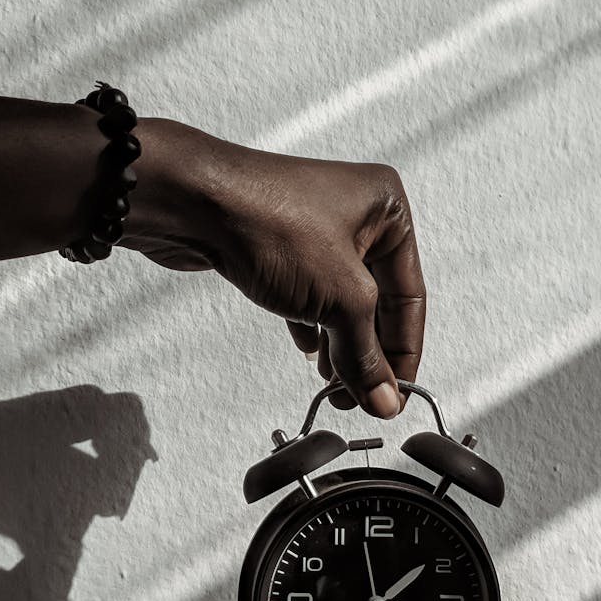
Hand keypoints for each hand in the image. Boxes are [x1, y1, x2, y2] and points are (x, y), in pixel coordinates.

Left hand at [125, 119, 425, 417]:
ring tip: (337, 386)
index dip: (405, 350)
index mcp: (387, 209)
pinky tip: (312, 355)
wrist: (190, 202)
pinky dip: (314, 327)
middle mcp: (355, 214)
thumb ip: (364, 355)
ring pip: (342, 302)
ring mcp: (315, 230)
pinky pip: (310, 295)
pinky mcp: (280, 245)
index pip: (411, 294)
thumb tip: (383, 397)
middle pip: (377, 301)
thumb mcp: (338, 298)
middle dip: (370, 352)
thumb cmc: (267, 220)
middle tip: (365, 397)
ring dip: (342, 347)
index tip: (397, 394)